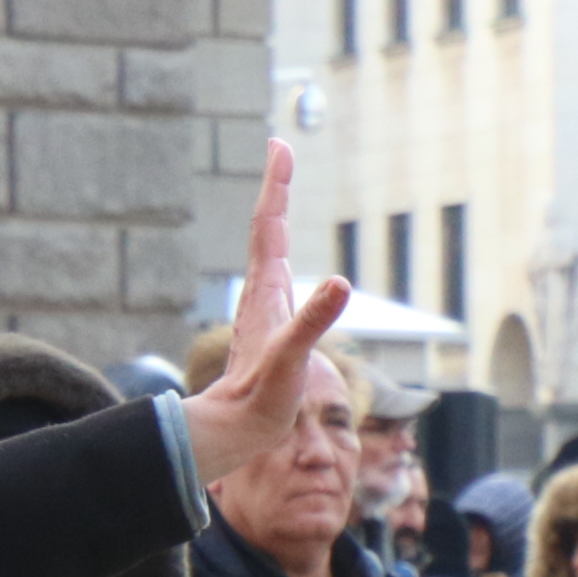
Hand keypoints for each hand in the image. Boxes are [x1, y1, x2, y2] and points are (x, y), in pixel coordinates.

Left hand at [175, 143, 352, 497]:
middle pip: (268, 230)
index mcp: (265, 292)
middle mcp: (262, 293)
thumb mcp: (292, 358)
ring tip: (280, 190)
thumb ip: (313, 321)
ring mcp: (265, 309)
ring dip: (276, 217)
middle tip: (281, 152)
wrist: (236, 429)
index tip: (279, 147)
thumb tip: (342, 284)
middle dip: (276, 189)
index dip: (276, 186)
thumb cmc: (262, 398)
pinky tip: (285, 259)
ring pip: (269, 251)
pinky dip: (282, 253)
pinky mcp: (272, 327)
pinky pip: (277, 276)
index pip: (269, 227)